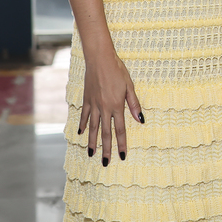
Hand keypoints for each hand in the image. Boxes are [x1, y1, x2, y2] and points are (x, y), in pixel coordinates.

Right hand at [77, 47, 141, 165]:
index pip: (120, 130)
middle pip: (106, 133)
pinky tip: (81, 134)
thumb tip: (141, 119)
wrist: (99, 59)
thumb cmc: (117, 70)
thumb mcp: (129, 86)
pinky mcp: (86, 99)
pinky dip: (83, 125)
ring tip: (91, 154)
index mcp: (117, 105)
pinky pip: (84, 116)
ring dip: (92, 142)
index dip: (121, 144)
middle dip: (106, 149)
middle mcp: (104, 108)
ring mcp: (94, 104)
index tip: (122, 156)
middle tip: (105, 163)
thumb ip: (134, 104)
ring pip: (93, 128)